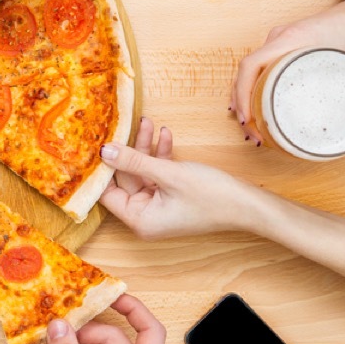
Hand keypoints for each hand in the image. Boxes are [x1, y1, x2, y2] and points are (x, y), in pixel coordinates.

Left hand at [99, 118, 260, 238]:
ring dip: (146, 148)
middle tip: (127, 125)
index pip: (107, 193)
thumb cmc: (212, 196)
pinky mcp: (172, 196)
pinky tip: (165, 135)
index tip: (95, 143)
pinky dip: (160, 156)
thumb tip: (104, 151)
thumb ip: (133, 161)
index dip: (101, 169)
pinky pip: (158, 174)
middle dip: (129, 150)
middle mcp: (145, 217)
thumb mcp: (168, 174)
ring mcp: (159, 207)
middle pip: (125, 179)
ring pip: (142, 172)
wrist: (249, 205)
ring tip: (148, 123)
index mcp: (139, 220)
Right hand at [230, 0, 344, 143]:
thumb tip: (337, 128)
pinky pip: (264, 67)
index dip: (242, 95)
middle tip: (252, 133)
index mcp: (290, 39)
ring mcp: (284, 41)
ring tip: (252, 126)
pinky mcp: (291, 45)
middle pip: (247, 72)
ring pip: (253, 71)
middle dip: (243, 104)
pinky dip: (256, 87)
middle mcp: (280, 38)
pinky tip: (258, 104)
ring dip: (247, 97)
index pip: (250, 66)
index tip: (247, 119)